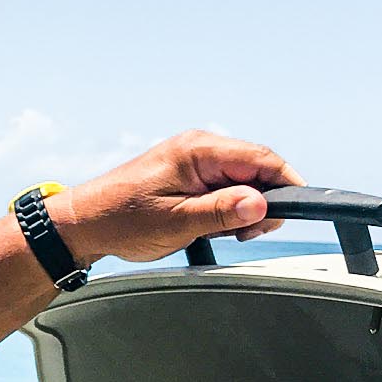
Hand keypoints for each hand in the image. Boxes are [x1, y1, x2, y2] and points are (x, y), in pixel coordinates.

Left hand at [52, 129, 302, 266]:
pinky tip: (209, 227)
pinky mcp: (189, 176)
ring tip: (218, 232)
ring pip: (242, 181)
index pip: (262, 158)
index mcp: (199, 150)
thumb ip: (222, 212)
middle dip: (262, 203)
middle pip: (257, 170)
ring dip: (242, 209)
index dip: (286, 185)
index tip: (295, 211)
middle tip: (244, 233)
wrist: (85, 223)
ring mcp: (194, 161)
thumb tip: (261, 203)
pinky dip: (226, 209)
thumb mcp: (177, 222)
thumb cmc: (121, 219)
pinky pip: (224, 188)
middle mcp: (199, 148)